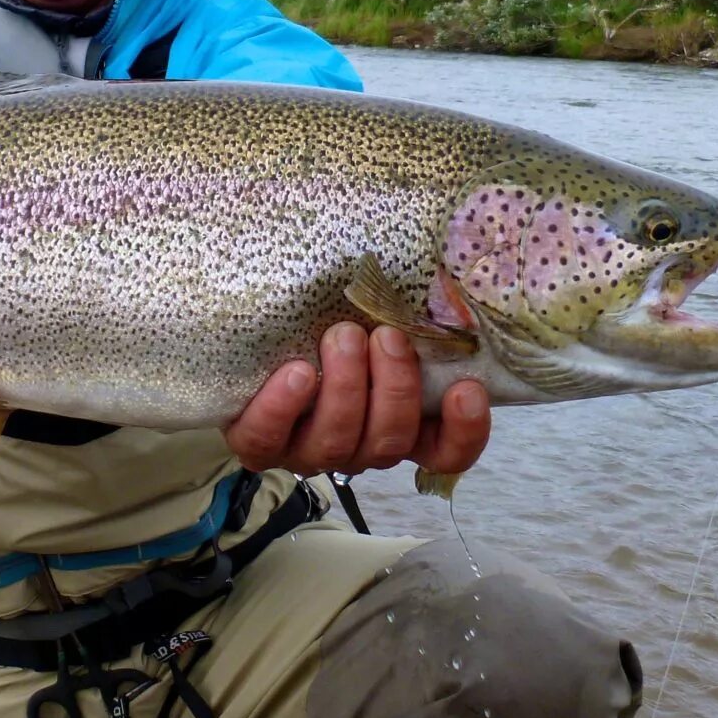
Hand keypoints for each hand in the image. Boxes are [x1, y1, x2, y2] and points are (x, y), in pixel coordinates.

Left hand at [224, 322, 490, 479]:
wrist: (250, 338)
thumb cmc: (323, 320)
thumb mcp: (369, 315)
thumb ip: (402, 310)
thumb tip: (437, 267)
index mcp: (395, 422)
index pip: (444, 450)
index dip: (464, 432)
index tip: (467, 389)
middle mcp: (356, 444)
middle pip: (390, 442)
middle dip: (395, 389)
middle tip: (385, 336)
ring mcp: (307, 449)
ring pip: (338, 444)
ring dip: (346, 388)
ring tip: (341, 335)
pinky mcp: (258, 444)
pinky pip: (268, 440)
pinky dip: (285, 407)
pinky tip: (296, 372)